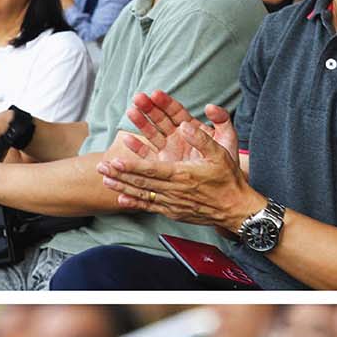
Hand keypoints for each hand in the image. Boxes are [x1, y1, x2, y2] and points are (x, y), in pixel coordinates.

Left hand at [99, 98, 261, 232]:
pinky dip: (134, 203)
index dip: (132, 165)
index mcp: (183, 174)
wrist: (235, 208)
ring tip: (105, 180)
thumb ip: (202, 138)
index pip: (151, 169)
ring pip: (142, 195)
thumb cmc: (228, 179)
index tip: (115, 161)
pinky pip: (150, 207)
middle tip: (101, 167)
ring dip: (122, 187)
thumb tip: (185, 125)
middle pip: (141, 182)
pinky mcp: (173, 212)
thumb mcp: (220, 153)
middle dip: (119, 175)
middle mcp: (174, 190)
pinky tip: (121, 199)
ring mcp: (172, 203)